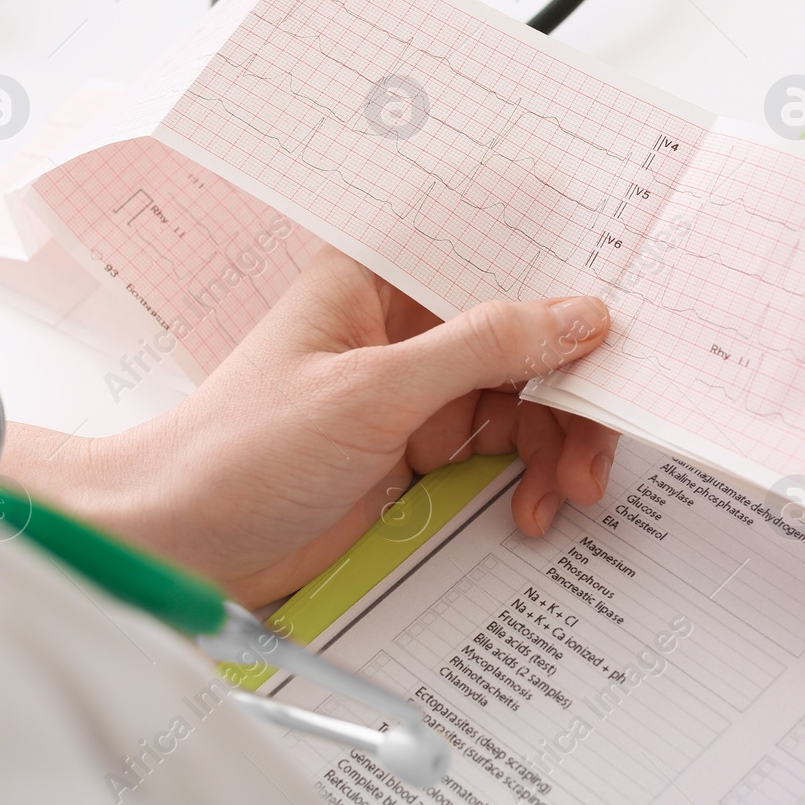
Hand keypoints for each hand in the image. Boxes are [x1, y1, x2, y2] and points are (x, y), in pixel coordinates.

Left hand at [0, 246, 618, 605]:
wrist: (180, 548)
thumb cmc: (240, 450)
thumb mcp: (374, 391)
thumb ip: (484, 348)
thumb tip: (580, 315)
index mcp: (379, 276)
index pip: (494, 256)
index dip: (563, 278)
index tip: (624, 311)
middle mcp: (403, 325)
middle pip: (523, 337)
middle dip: (569, 391)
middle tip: (594, 444)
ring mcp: (413, 391)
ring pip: (522, 400)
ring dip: (555, 445)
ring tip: (564, 492)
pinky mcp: (417, 452)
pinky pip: (500, 452)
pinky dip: (526, 479)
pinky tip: (528, 509)